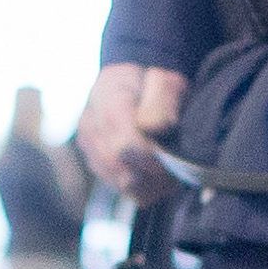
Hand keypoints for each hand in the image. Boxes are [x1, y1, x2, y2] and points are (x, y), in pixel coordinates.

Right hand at [76, 64, 190, 202]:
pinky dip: (144, 188)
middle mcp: (91, 125)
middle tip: (177, 167)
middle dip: (155, 175)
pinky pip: (121, 188)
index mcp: (108, 99)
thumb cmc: (152, 82)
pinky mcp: (96, 162)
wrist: (131, 82)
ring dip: (152, 184)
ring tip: (169, 171)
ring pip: (123, 184)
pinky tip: (157, 176)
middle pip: (122, 169)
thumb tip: (152, 127)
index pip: (126, 145)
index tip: (173, 158)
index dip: (154, 159)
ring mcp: (90, 147)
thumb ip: (161, 100)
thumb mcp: (165, 80)